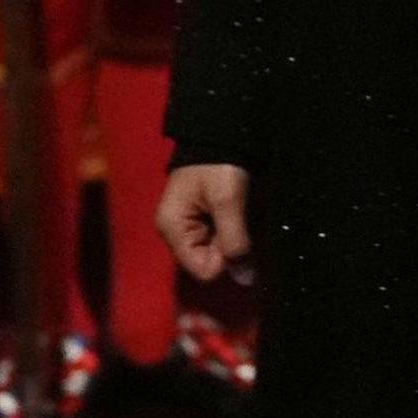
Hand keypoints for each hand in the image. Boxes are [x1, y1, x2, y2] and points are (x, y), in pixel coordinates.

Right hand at [156, 163, 254, 283]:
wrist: (217, 137)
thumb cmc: (219, 166)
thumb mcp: (228, 201)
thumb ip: (234, 240)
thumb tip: (245, 280)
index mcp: (172, 229)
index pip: (202, 270)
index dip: (225, 259)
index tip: (234, 232)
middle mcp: (174, 234)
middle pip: (207, 263)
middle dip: (228, 248)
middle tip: (235, 217)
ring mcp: (185, 229)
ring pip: (214, 253)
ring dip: (230, 238)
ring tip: (234, 211)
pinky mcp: (197, 222)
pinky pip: (216, 240)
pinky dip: (229, 231)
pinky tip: (233, 212)